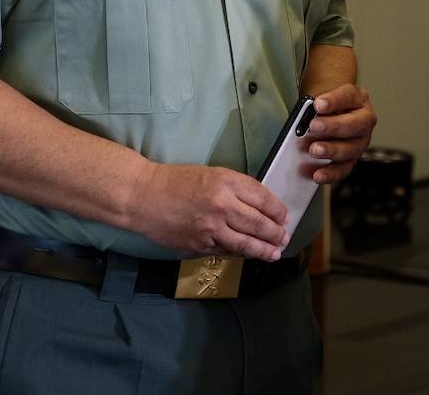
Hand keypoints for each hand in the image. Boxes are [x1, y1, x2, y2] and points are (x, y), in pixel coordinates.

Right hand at [130, 162, 289, 261]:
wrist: (144, 196)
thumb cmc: (175, 181)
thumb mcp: (210, 174)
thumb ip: (234, 188)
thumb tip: (257, 205)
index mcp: (226, 182)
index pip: (262, 197)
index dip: (277, 209)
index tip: (284, 216)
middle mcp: (222, 205)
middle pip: (259, 223)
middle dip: (275, 232)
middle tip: (284, 237)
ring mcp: (211, 228)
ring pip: (246, 243)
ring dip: (264, 249)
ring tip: (275, 253)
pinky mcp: (200, 244)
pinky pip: (226, 250)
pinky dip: (240, 253)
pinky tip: (248, 253)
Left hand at [305, 83, 375, 183]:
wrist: (328, 114)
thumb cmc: (326, 106)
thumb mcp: (323, 99)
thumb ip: (314, 106)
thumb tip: (302, 119)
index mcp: (358, 99)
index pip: (348, 96)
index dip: (333, 101)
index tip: (318, 104)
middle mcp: (364, 120)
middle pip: (353, 124)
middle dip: (332, 126)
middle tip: (314, 127)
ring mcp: (360, 142)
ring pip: (350, 149)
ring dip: (331, 150)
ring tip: (314, 150)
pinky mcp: (351, 159)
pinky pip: (343, 169)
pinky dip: (330, 173)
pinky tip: (318, 174)